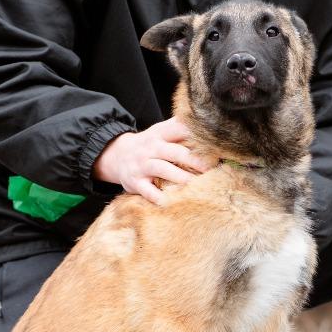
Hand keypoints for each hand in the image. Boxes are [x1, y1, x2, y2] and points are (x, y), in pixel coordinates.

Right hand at [92, 118, 214, 203]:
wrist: (116, 155)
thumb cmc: (149, 145)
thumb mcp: (161, 132)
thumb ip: (181, 130)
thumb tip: (212, 130)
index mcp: (160, 133)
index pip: (179, 129)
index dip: (196, 136)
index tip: (215, 144)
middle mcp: (151, 148)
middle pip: (175, 152)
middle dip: (194, 160)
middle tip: (211, 168)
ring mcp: (142, 165)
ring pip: (163, 170)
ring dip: (181, 178)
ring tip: (197, 185)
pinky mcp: (135, 182)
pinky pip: (148, 191)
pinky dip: (158, 197)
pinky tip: (171, 202)